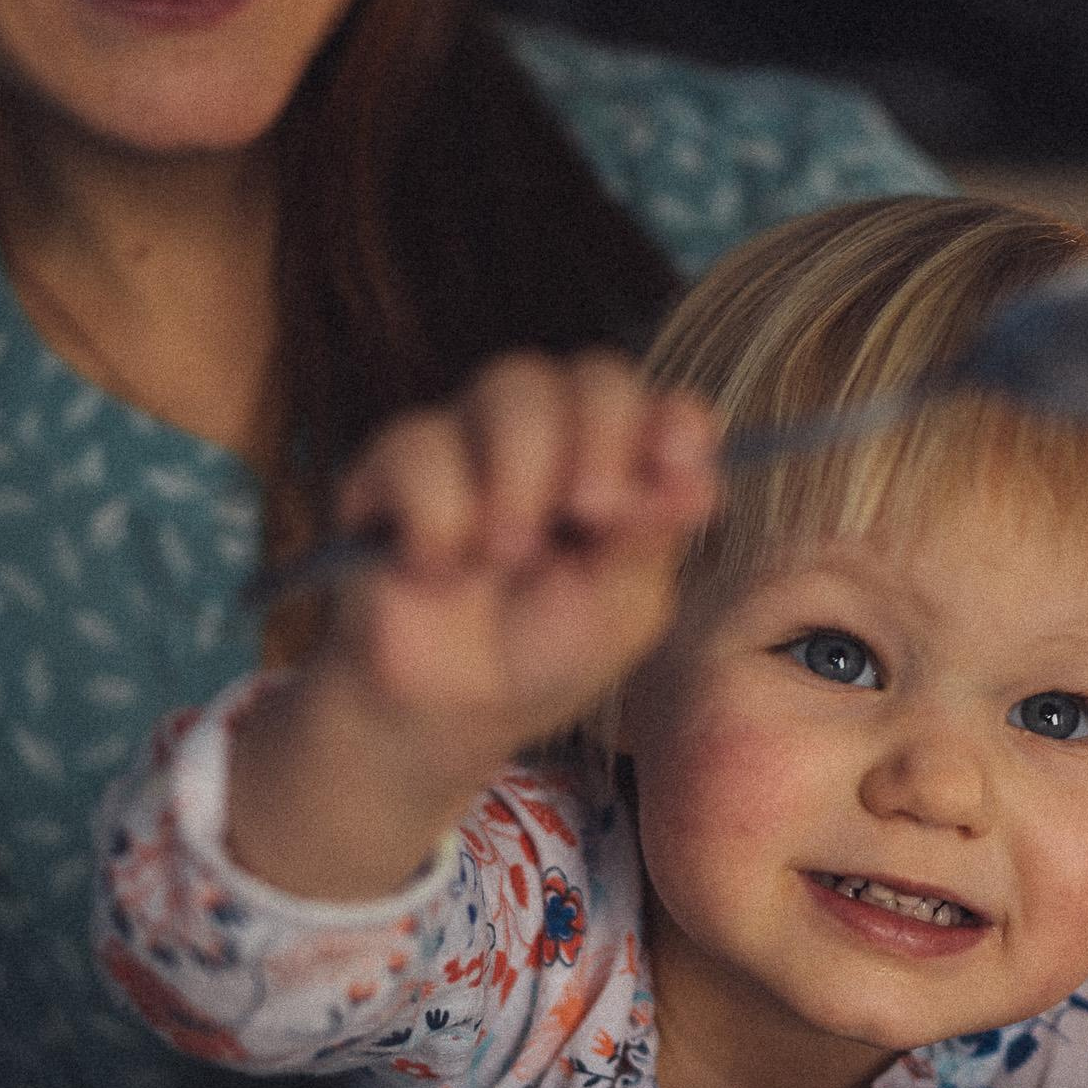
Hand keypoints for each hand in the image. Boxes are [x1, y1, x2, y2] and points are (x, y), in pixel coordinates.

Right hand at [229, 353, 718, 898]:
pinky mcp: (392, 466)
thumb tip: (695, 478)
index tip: (678, 462)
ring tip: (506, 556)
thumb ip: (652, 538)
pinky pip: (420, 446)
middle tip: (591, 513)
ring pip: (510, 387)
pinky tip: (438, 568)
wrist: (445, 712)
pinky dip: (439, 515)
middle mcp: (554, 439)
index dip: (674, 422)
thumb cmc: (542, 656)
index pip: (662, 407)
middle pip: (593, 375)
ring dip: (522, 474)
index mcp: (622, 471)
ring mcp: (473, 442)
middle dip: (602, 438)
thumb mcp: (620, 610)